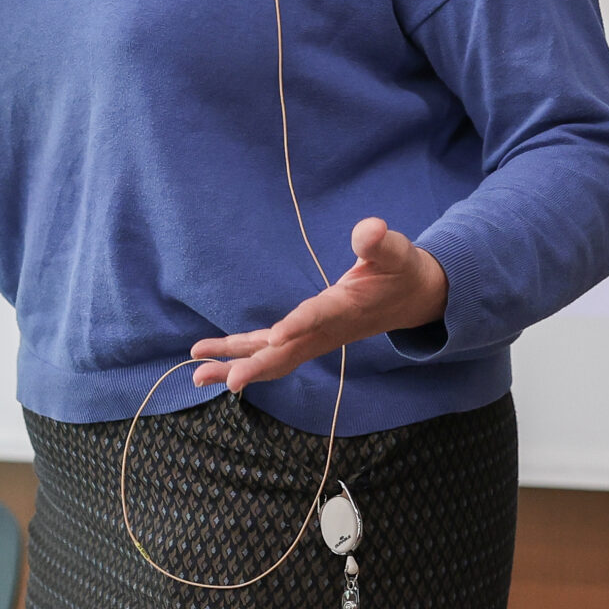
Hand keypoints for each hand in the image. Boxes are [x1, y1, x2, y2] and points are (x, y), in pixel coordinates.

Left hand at [188, 218, 449, 392]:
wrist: (411, 300)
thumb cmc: (401, 272)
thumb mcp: (397, 252)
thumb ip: (380, 243)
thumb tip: (369, 229)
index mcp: (345, 308)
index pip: (318, 318)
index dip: (298, 325)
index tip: (275, 337)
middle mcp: (325, 331)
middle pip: (287, 354)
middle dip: (256, 367)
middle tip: (226, 379)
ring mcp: (313, 338)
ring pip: (271, 358)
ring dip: (235, 365)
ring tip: (197, 374)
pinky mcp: (304, 336)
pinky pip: (268, 352)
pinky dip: (240, 355)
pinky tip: (212, 359)